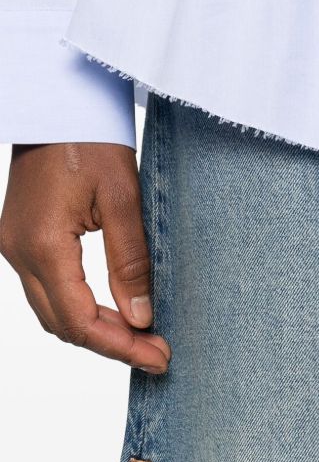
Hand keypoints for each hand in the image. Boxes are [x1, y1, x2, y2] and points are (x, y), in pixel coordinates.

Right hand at [1, 143, 170, 373]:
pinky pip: (48, 290)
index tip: (160, 357)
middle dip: (111, 346)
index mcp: (43, 244)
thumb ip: (131, 262)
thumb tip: (141, 317)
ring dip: (96, 330)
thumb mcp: (124, 200)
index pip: (80, 321)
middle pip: (63, 325)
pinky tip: (116, 312)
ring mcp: (15, 246)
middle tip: (159, 355)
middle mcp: (20, 251)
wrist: (57, 104)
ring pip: (53, 312)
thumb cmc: (90, 140)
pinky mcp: (22, 238)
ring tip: (143, 338)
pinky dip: (81, 309)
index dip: (121, 347)